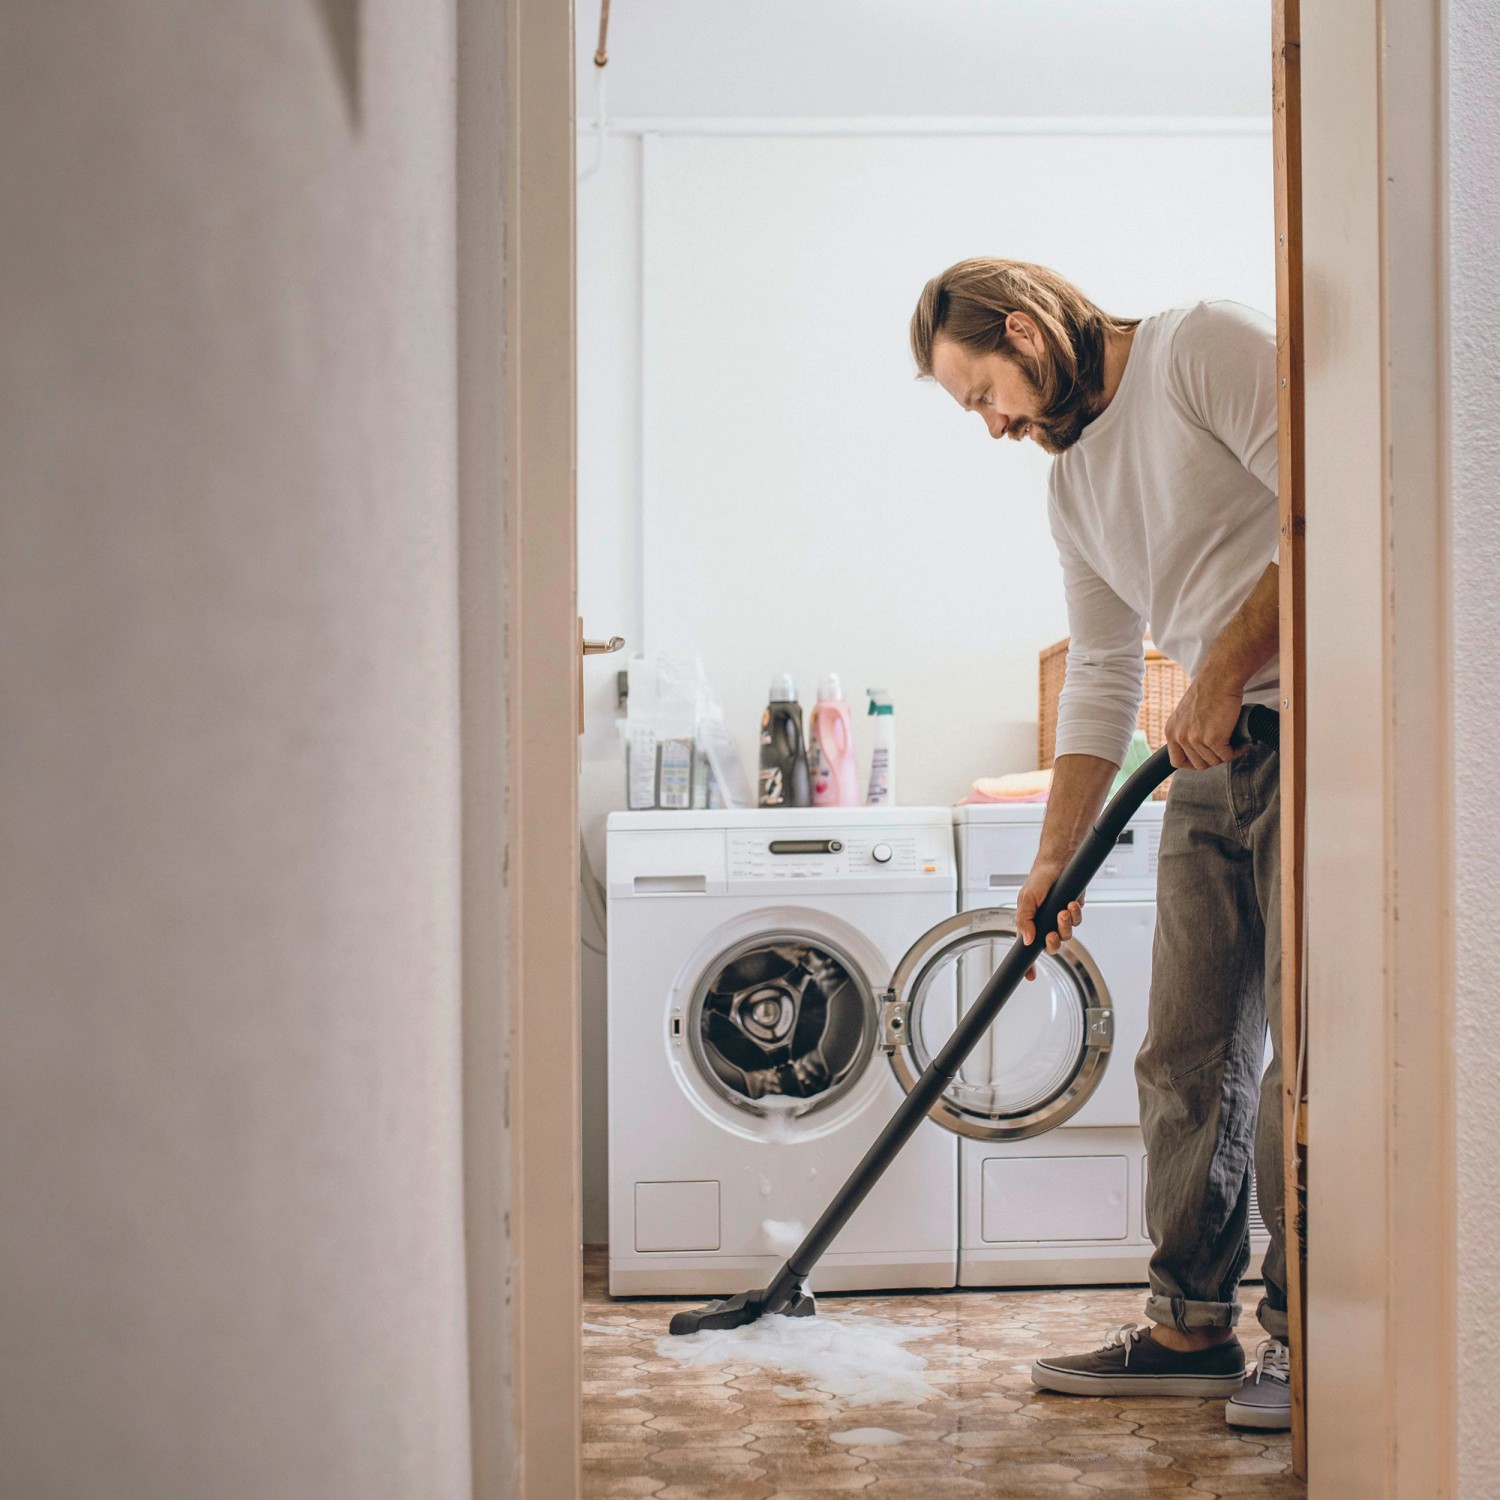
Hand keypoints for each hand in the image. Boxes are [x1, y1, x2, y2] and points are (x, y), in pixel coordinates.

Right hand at [1014, 857, 1083, 980]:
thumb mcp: (1025, 899)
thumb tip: (1027, 940)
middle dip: (1053, 943)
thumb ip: (1023, 921)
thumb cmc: (1039, 879)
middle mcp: (1044, 924)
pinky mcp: (1073, 913)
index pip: (1026, 949)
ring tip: (1063, 911)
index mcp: (1029, 924)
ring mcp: (1059, 919)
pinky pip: (1076, 921)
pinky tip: (1071, 904)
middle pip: (1050, 947)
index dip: (1027, 965)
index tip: (1029, 976)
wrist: (1059, 863)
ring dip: (1065, 925)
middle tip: (1052, 933)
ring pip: (1065, 936)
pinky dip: (1075, 914)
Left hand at [1164, 667, 1245, 770]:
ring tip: (1235, 743)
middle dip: (1214, 759)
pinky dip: (1237, 751)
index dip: (1193, 764)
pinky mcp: (1213, 739)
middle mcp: (1180, 736)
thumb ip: (1187, 731)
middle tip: (1225, 749)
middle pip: (1198, 764)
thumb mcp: (1186, 714)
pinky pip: (1227, 756)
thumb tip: (1198, 749)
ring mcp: (1195, 739)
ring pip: (1214, 761)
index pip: (1177, 761)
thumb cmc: (1208, 692)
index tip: (1206, 759)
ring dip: (1227, 754)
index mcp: (1171, 731)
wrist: (1220, 679)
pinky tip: (1242, 743)